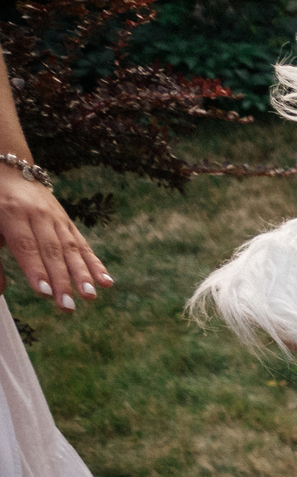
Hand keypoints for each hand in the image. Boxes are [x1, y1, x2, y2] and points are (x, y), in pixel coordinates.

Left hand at [0, 166, 106, 311]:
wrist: (10, 171)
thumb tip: (0, 291)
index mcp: (11, 213)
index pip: (26, 246)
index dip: (36, 269)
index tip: (44, 292)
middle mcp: (38, 215)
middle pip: (52, 251)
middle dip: (61, 280)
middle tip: (67, 306)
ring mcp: (56, 218)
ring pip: (71, 248)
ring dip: (83, 275)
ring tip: (90, 296)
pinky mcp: (68, 223)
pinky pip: (83, 244)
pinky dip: (96, 264)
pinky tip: (107, 281)